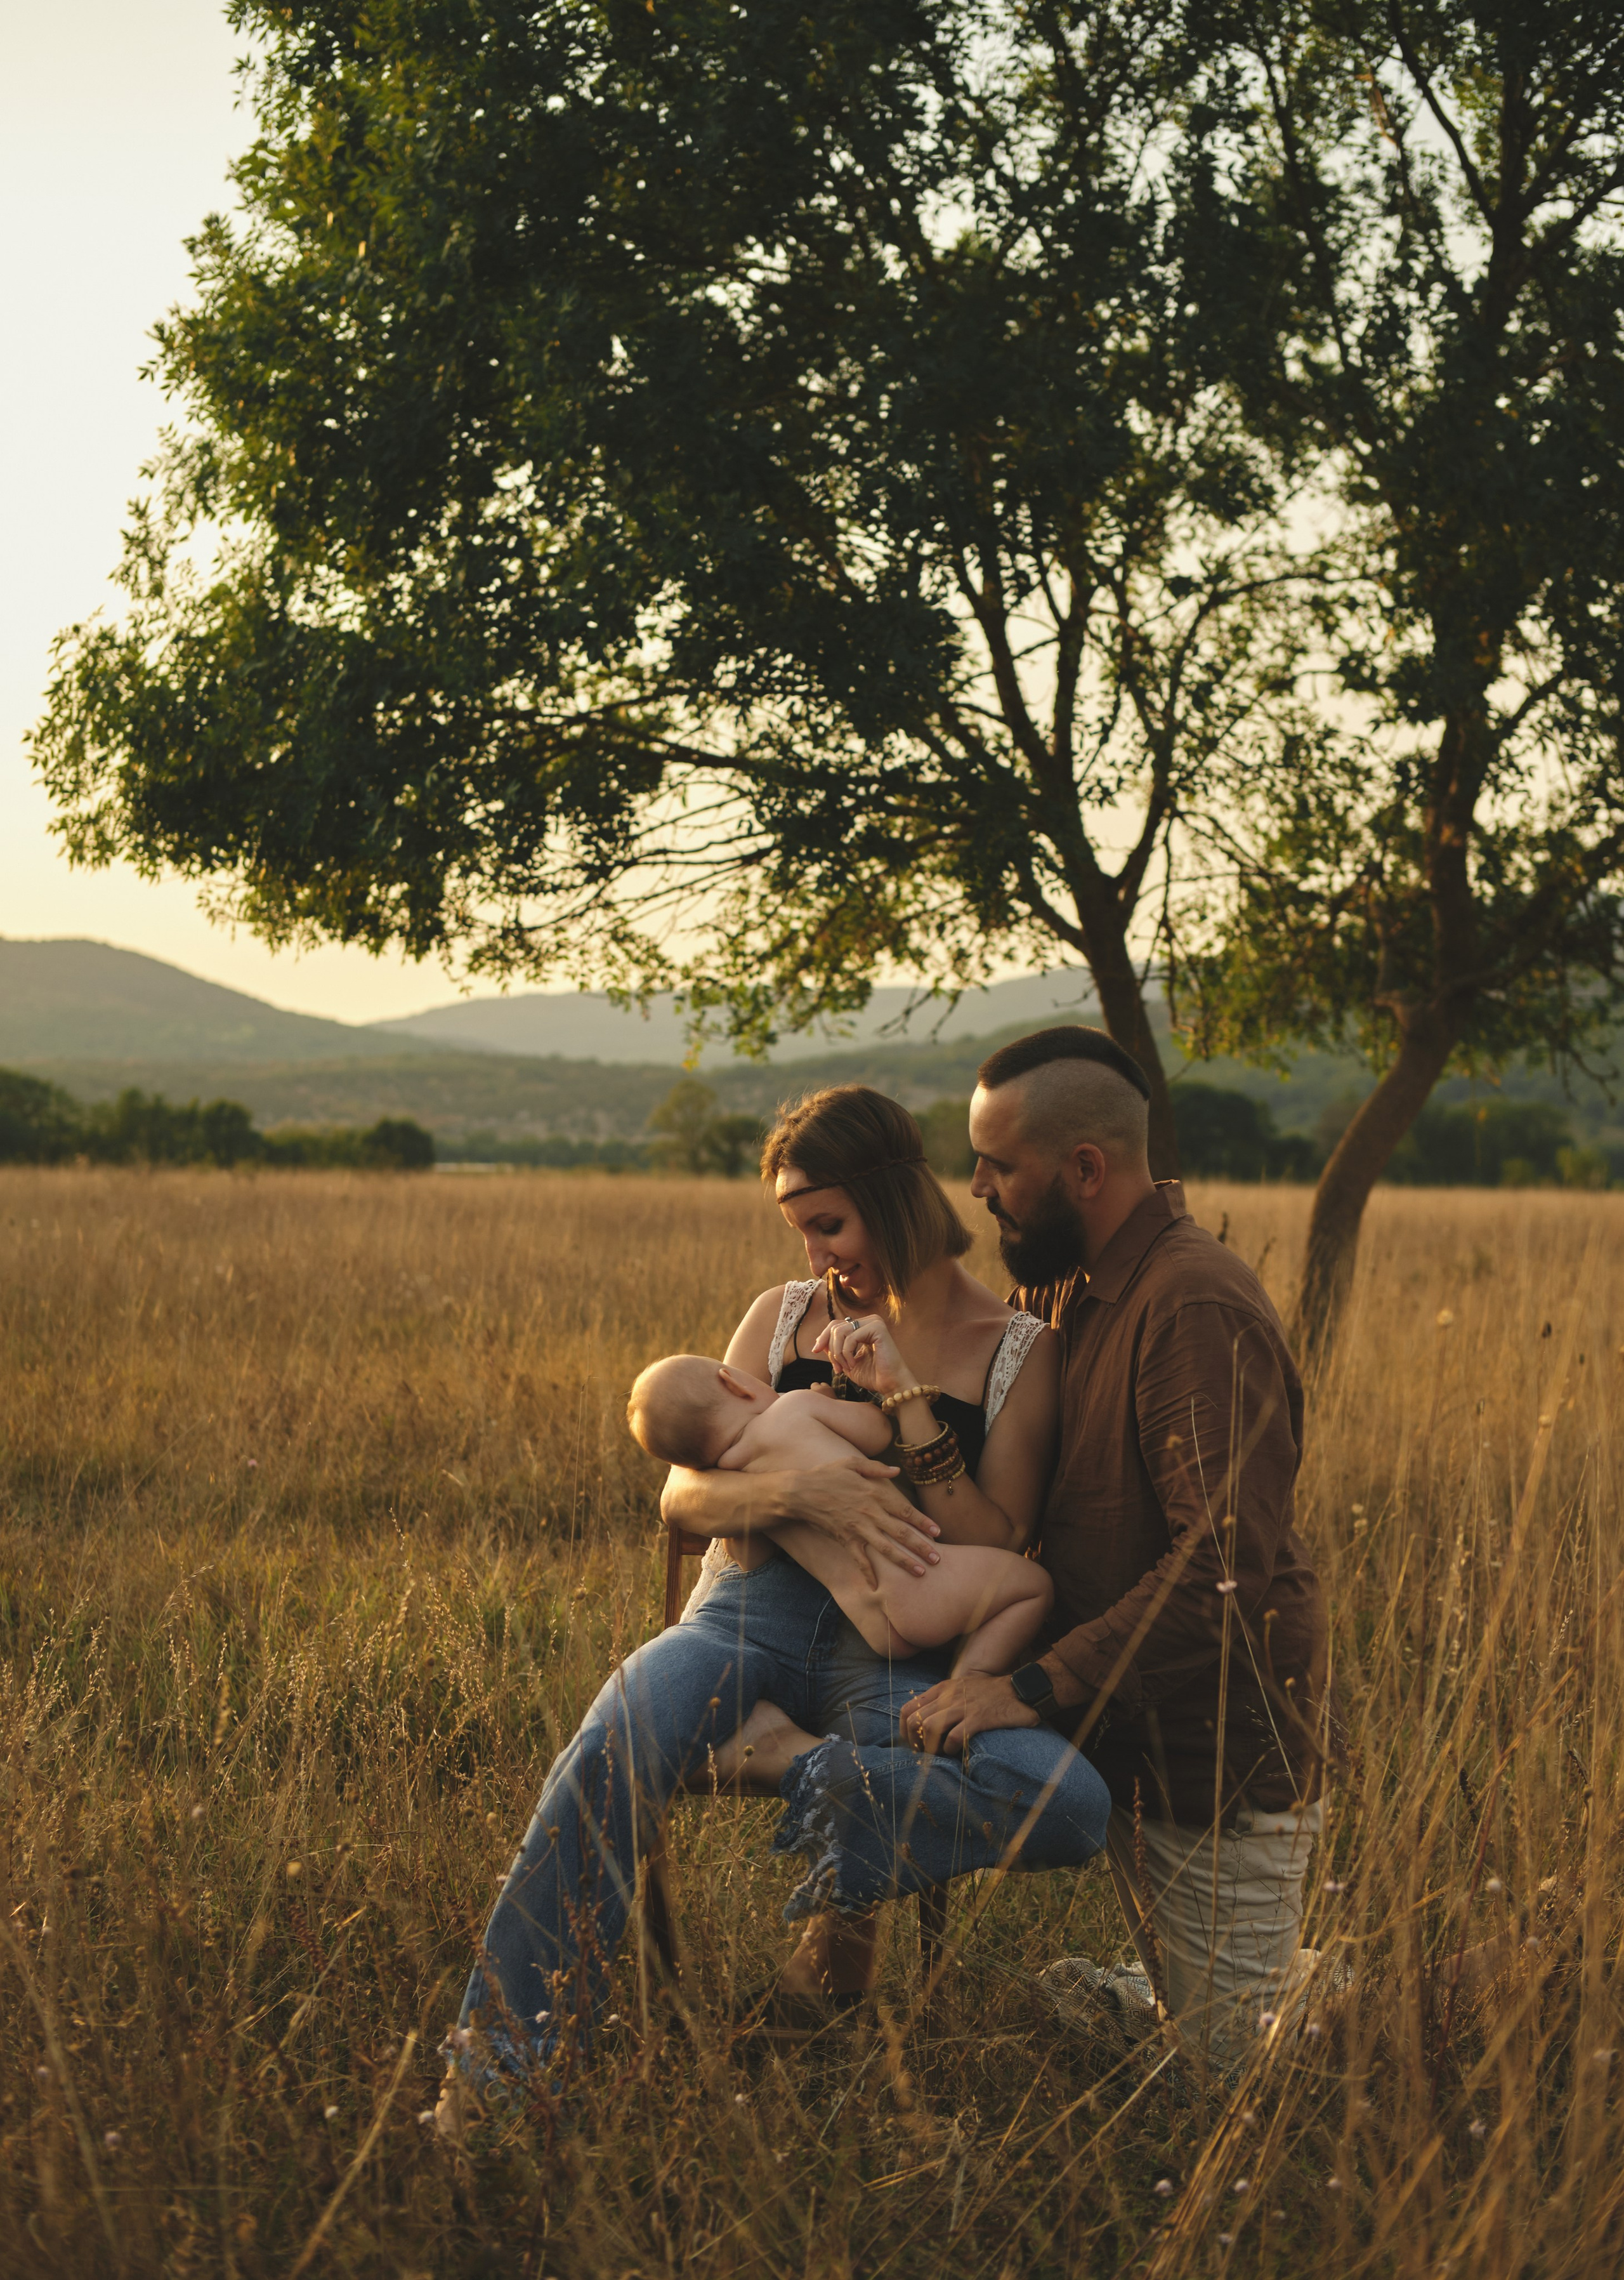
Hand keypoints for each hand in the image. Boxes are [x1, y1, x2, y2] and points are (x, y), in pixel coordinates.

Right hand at [779, 1461, 939, 1585]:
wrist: (800, 1492)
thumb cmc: (826, 1475)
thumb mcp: (852, 1463)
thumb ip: (876, 1468)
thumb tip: (897, 1470)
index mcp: (874, 1493)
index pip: (904, 1510)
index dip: (922, 1521)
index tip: (937, 1531)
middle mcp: (870, 1512)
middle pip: (901, 1532)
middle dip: (921, 1547)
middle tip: (938, 1559)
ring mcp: (857, 1528)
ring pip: (886, 1548)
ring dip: (904, 1561)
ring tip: (920, 1572)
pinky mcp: (845, 1539)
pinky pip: (859, 1559)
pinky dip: (868, 1573)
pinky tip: (877, 1587)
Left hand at [810, 1311, 914, 1400]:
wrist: (890, 1385)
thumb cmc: (872, 1376)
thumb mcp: (846, 1361)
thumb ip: (834, 1349)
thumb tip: (819, 1342)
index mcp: (862, 1327)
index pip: (835, 1325)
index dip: (823, 1338)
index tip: (815, 1351)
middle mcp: (869, 1321)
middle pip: (835, 1327)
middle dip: (831, 1349)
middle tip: (838, 1368)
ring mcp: (874, 1322)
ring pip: (840, 1332)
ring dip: (838, 1354)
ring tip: (846, 1368)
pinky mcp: (878, 1328)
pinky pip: (850, 1338)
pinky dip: (846, 1354)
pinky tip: (853, 1364)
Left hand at [900, 1670, 1036, 1755]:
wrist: (1018, 1689)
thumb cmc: (990, 1693)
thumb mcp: (961, 1689)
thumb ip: (943, 1700)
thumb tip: (925, 1722)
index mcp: (942, 1690)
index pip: (908, 1708)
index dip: (904, 1730)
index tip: (912, 1743)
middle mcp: (948, 1697)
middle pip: (915, 1720)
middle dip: (915, 1742)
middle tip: (924, 1753)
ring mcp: (963, 1707)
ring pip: (930, 1728)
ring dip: (930, 1747)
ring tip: (939, 1754)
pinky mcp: (978, 1718)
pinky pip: (954, 1737)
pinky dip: (950, 1749)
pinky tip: (955, 1751)